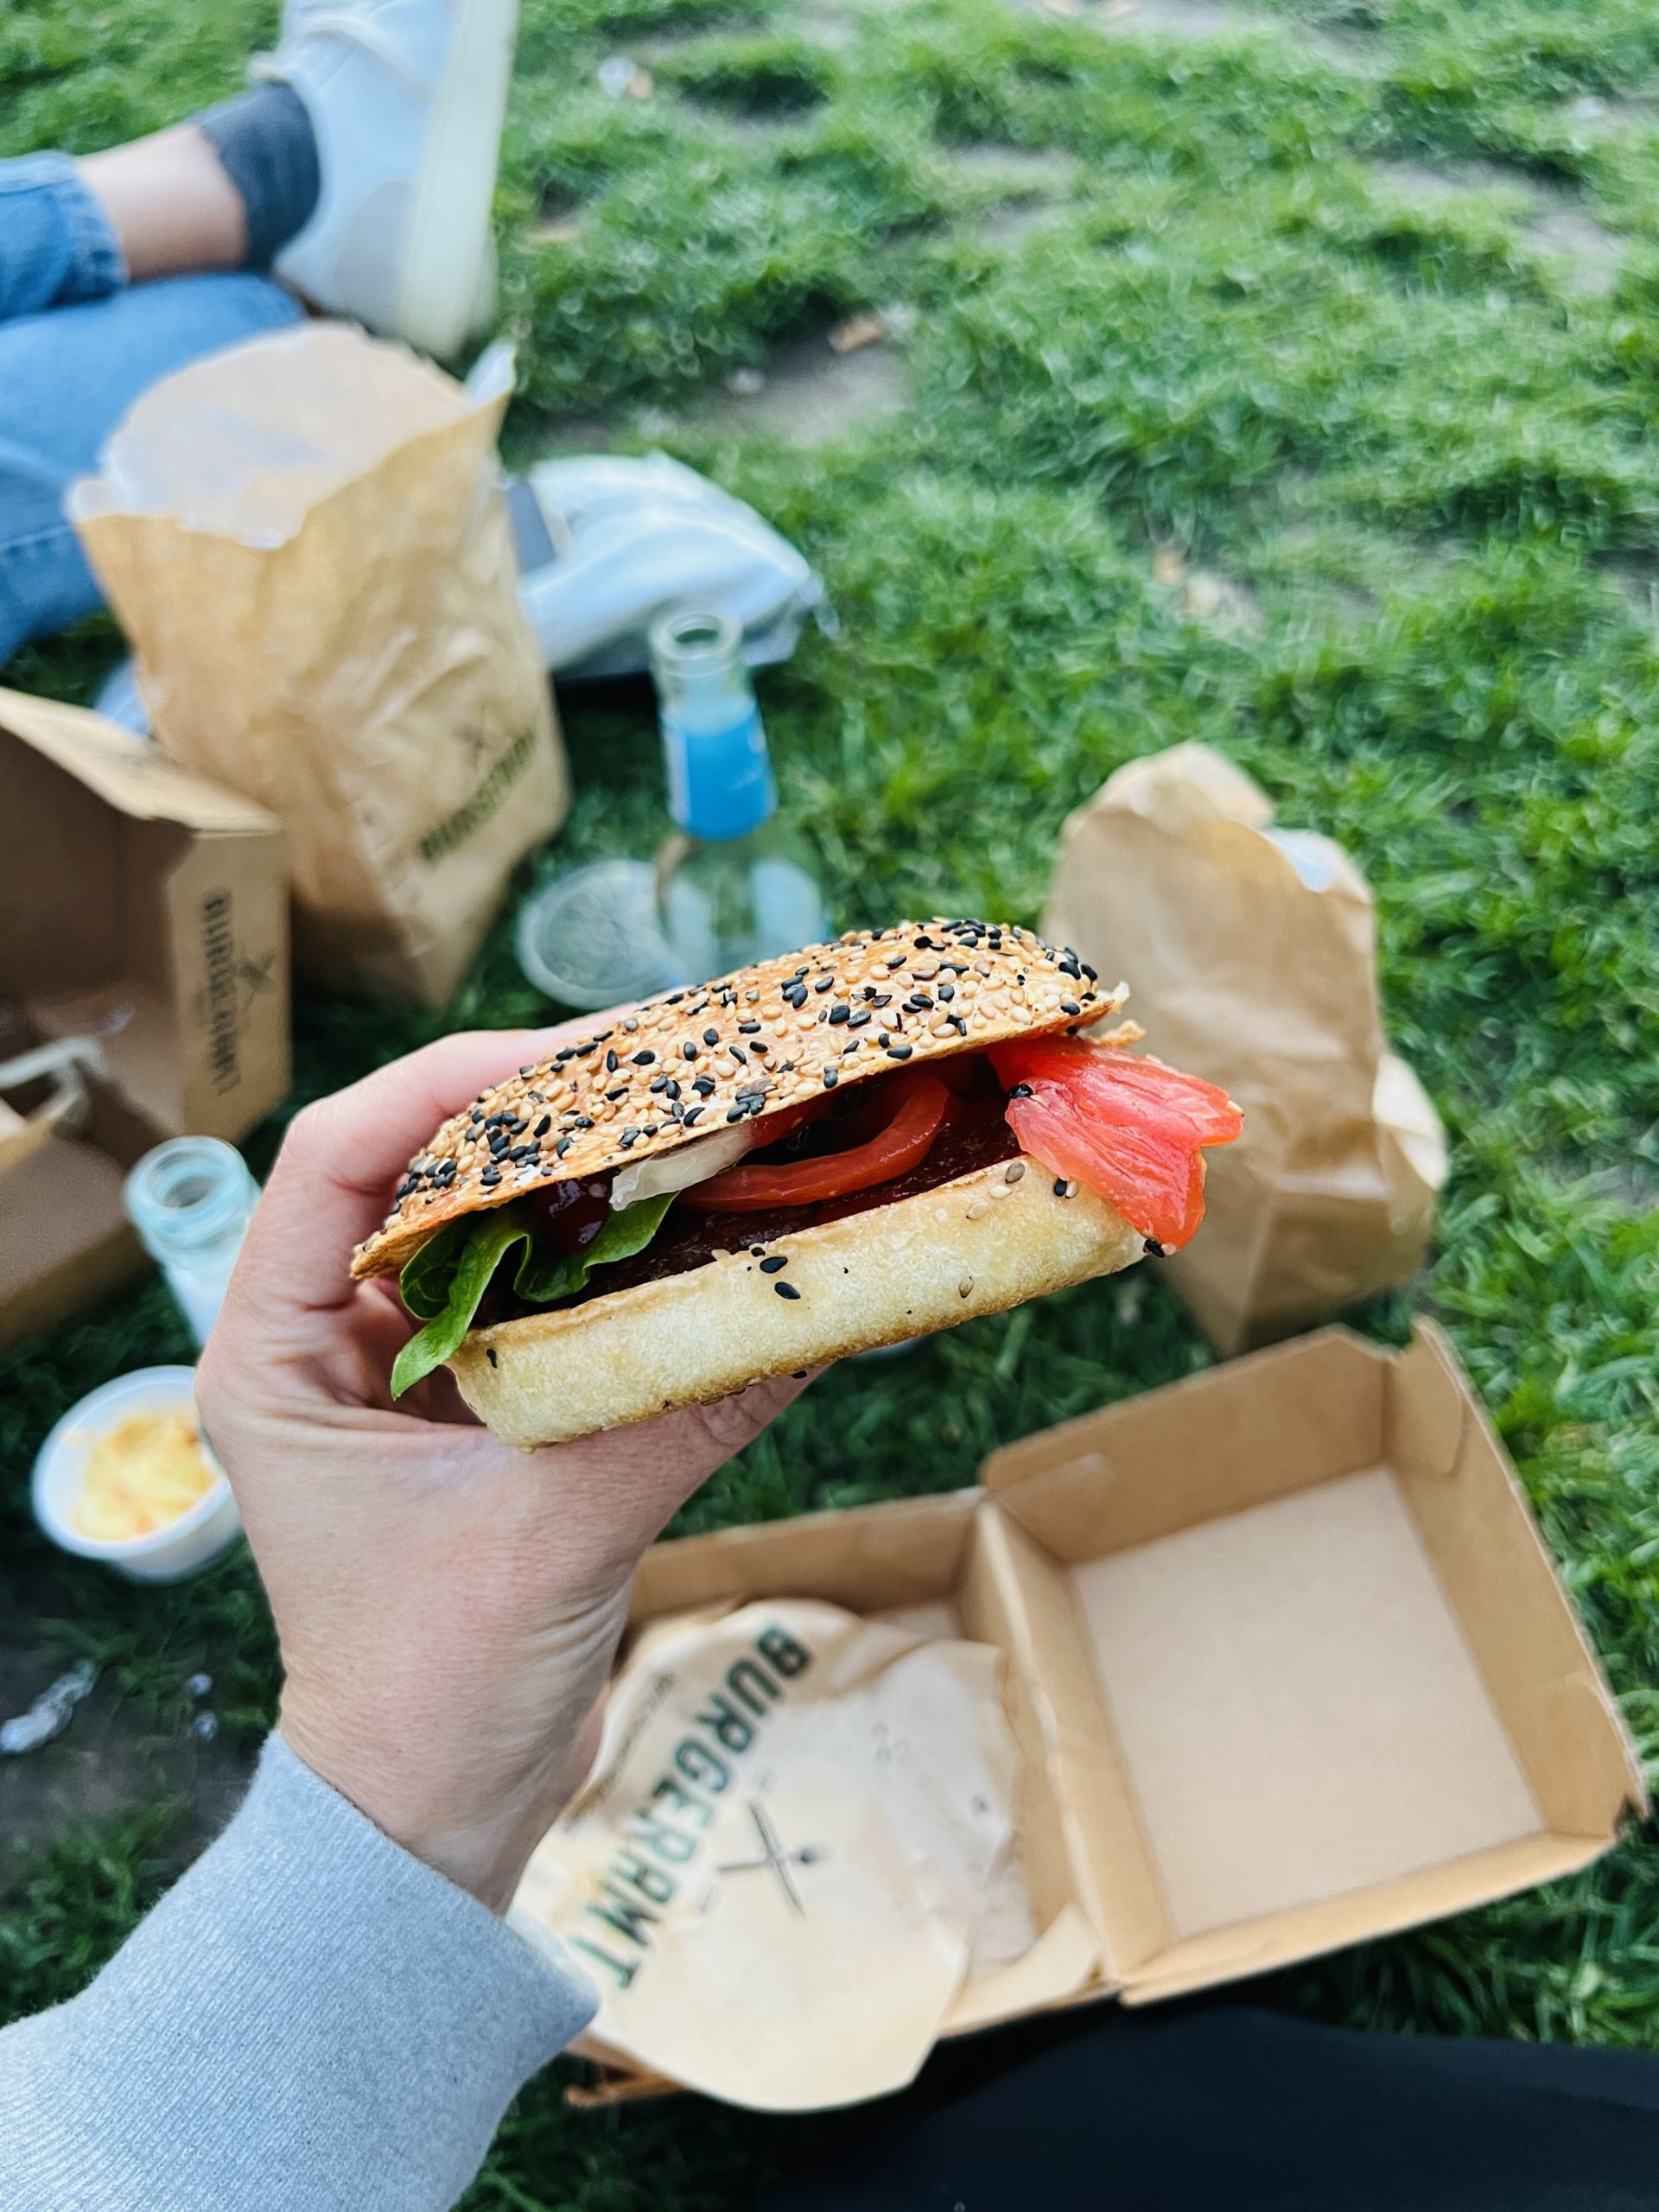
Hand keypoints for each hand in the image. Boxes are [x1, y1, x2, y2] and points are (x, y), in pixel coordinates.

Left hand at [196, 1030, 807, 1911]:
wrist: (435, 1809)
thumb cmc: (433, 1691)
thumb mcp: (549, 1541)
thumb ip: (669, 1419)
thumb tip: (811, 1311)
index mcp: (274, 1353)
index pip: (335, 1157)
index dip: (451, 1087)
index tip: (581, 1065)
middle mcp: (327, 1338)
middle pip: (420, 1168)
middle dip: (543, 1112)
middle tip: (668, 1071)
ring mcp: (403, 1367)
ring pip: (488, 1221)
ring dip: (587, 1174)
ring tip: (695, 1122)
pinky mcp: (477, 1400)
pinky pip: (543, 1292)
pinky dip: (618, 1254)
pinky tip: (702, 1226)